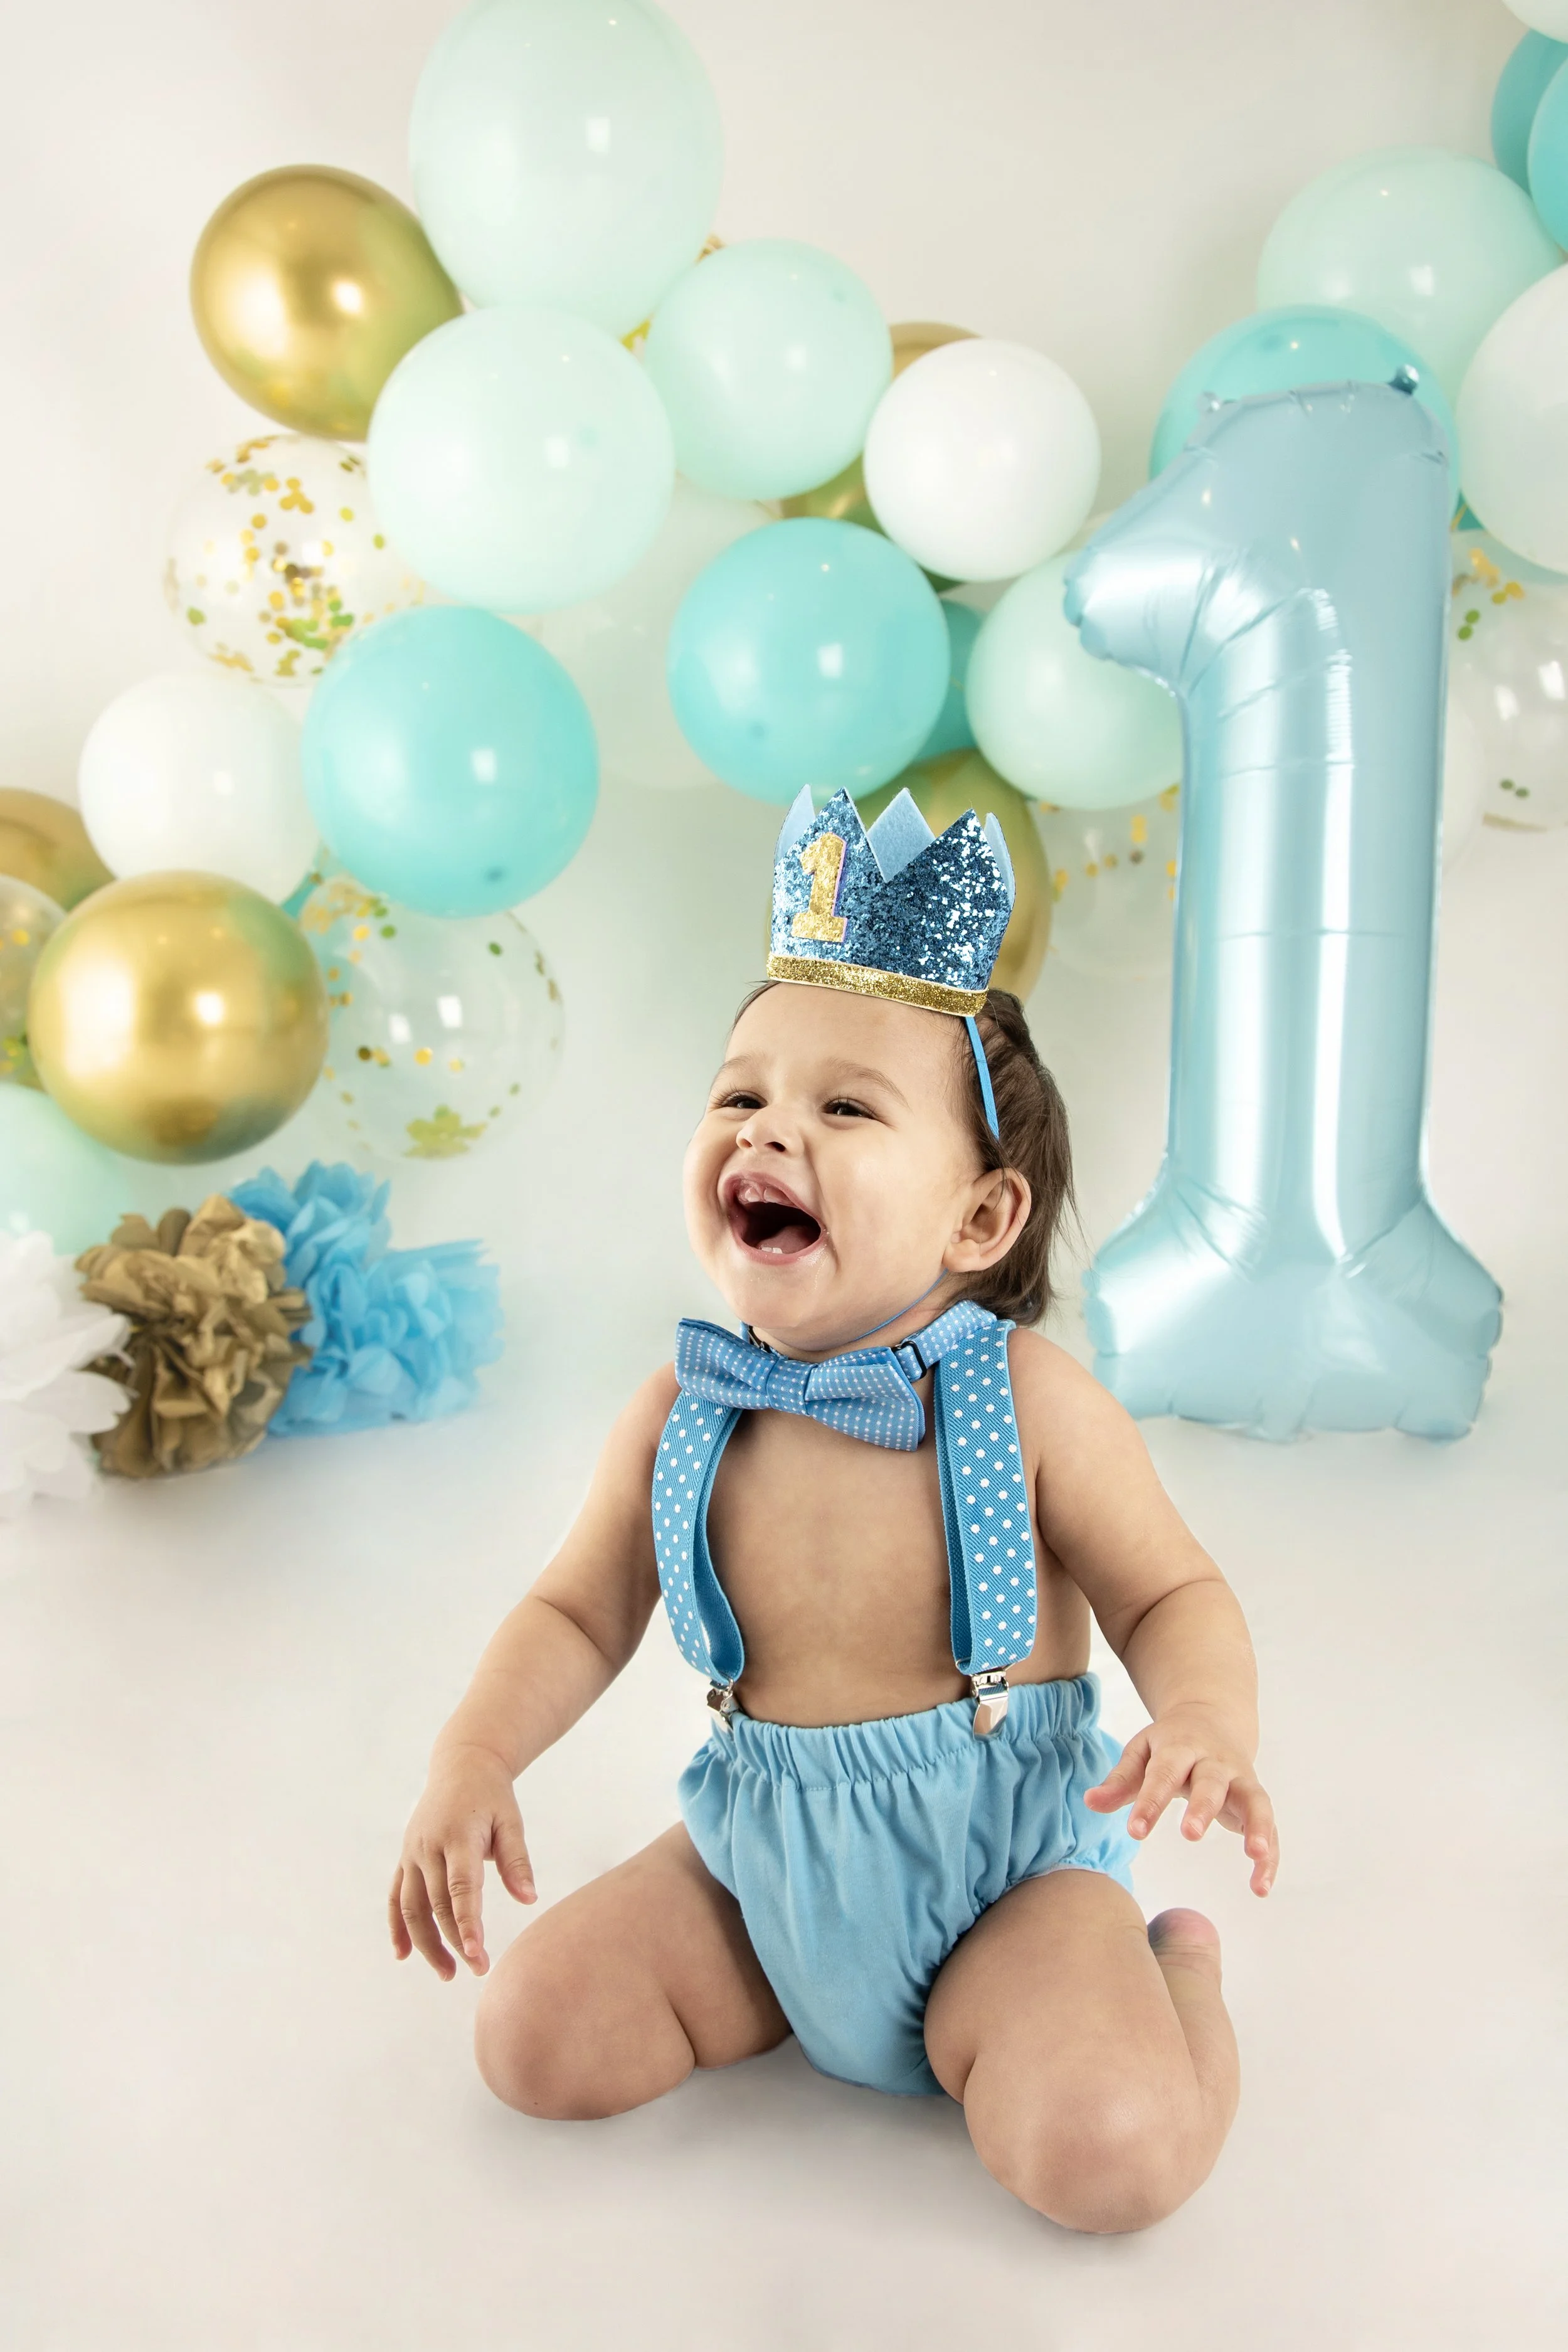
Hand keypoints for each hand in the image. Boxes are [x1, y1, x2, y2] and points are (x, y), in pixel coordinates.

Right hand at [389, 1743, 535, 1977]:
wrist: (462, 1766)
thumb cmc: (493, 1797)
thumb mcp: (511, 1821)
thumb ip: (517, 1860)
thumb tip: (529, 1899)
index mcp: (458, 1836)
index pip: (461, 1888)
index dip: (467, 1923)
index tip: (476, 1955)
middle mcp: (429, 1846)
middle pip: (437, 1905)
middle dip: (456, 1942)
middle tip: (478, 1970)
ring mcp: (412, 1853)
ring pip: (412, 1908)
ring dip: (426, 1944)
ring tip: (448, 1972)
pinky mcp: (405, 1857)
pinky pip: (396, 1897)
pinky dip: (397, 1927)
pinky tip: (403, 1955)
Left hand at [1085, 1704, 1278, 1895]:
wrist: (1212, 1718)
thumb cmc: (1169, 1745)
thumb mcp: (1141, 1753)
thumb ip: (1120, 1781)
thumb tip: (1090, 1802)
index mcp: (1181, 1747)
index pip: (1164, 1774)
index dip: (1150, 1802)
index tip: (1135, 1832)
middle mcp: (1215, 1762)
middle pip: (1212, 1782)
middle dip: (1203, 1807)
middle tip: (1190, 1834)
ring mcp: (1241, 1779)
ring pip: (1255, 1800)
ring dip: (1258, 1827)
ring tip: (1256, 1856)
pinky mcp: (1256, 1800)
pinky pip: (1269, 1827)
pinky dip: (1270, 1856)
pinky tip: (1261, 1887)